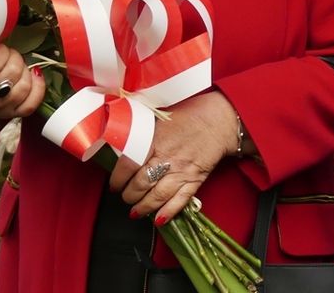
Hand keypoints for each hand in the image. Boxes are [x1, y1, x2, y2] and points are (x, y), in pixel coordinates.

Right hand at [0, 36, 45, 118]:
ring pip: (24, 86)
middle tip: (7, 56)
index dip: (1, 49)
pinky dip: (38, 87)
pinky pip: (31, 104)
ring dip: (25, 70)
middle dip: (14, 57)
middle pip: (13, 71)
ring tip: (16, 66)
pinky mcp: (12, 113)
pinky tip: (34, 75)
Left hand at [108, 92, 237, 224]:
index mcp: (155, 140)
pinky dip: (168, 212)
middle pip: (141, 183)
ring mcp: (182, 171)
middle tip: (125, 197)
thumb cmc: (191, 114)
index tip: (114, 184)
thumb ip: (145, 130)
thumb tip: (124, 137)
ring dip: (144, 207)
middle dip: (129, 195)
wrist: (219, 119)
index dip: (118, 178)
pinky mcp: (195, 179)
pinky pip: (180, 200)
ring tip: (135, 212)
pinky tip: (159, 219)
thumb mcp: (161, 117)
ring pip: (158, 196)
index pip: (129, 164)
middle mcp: (167, 158)